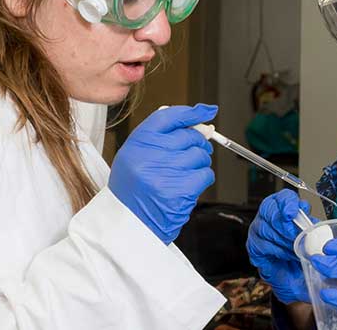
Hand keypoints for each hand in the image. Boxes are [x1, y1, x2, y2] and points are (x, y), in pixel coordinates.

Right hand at [109, 104, 216, 243]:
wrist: (129, 225)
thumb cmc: (135, 189)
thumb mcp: (137, 157)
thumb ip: (162, 137)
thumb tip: (201, 121)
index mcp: (137, 143)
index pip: (168, 117)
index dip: (192, 112)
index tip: (207, 111)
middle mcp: (149, 155)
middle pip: (189, 136)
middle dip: (197, 145)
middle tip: (191, 156)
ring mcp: (164, 173)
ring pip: (200, 156)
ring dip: (199, 164)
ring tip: (183, 176)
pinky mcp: (179, 191)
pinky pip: (205, 174)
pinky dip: (202, 179)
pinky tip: (188, 187)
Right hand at [247, 189, 311, 302]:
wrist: (296, 276)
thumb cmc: (303, 252)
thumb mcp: (312, 236)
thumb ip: (311, 226)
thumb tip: (314, 223)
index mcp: (285, 208)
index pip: (283, 197)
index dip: (288, 203)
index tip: (292, 214)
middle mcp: (268, 215)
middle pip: (270, 211)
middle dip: (284, 226)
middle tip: (295, 237)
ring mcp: (258, 230)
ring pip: (266, 229)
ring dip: (284, 241)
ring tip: (296, 249)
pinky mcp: (253, 246)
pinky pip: (263, 245)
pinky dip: (277, 251)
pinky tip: (286, 255)